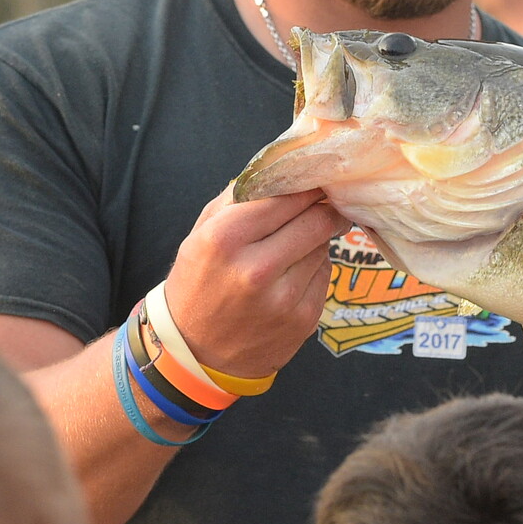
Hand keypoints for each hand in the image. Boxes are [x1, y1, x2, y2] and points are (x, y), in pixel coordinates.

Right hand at [160, 185, 349, 380]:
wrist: (197, 353)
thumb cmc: (198, 284)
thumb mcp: (200, 235)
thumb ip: (237, 199)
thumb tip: (281, 170)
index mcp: (224, 240)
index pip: (285, 197)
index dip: (306, 185)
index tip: (314, 179)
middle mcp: (255, 269)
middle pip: (315, 220)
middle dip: (322, 207)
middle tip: (325, 201)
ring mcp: (283, 298)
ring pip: (323, 246)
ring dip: (316, 238)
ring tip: (296, 243)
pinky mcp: (304, 319)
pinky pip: (325, 275)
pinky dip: (315, 267)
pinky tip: (294, 273)